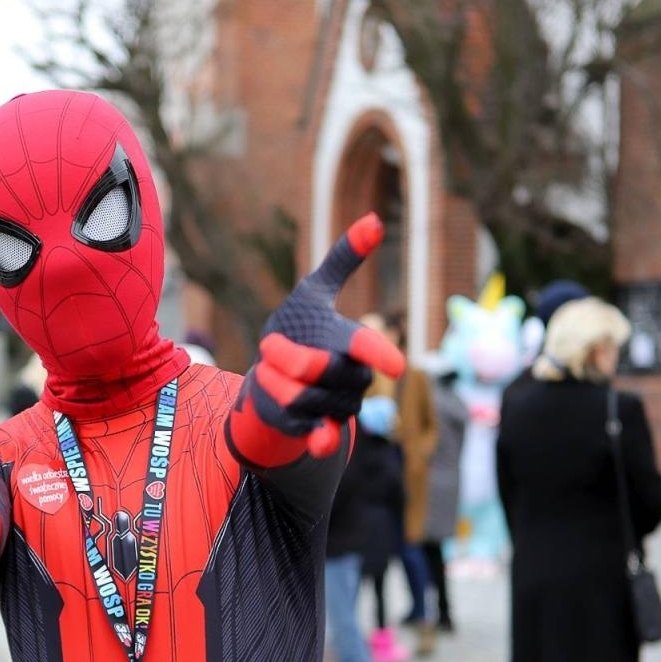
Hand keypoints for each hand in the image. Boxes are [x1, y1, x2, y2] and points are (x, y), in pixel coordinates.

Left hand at [243, 214, 406, 456]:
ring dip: (279, 383)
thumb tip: (376, 220)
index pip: (369, 347)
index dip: (380, 354)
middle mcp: (354, 378)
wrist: (274, 372)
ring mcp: (340, 406)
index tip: (394, 367)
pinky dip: (322, 440)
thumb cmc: (300, 326)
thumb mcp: (315, 290)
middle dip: (291, 359)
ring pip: (309, 399)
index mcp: (353, 344)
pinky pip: (325, 437)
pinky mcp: (321, 429)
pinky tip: (317, 441)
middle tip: (268, 345)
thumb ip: (343, 259)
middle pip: (325, 373)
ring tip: (266, 370)